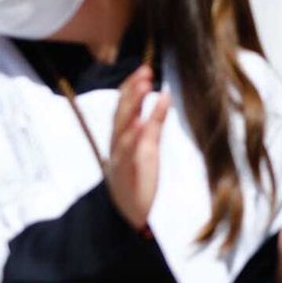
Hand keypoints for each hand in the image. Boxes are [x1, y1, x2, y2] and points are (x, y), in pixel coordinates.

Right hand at [106, 65, 170, 230]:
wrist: (130, 213)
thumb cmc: (139, 177)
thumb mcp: (151, 146)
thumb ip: (156, 121)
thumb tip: (164, 94)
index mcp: (123, 136)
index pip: (125, 106)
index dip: (133, 87)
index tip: (145, 69)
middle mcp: (118, 144)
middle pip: (122, 112)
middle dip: (132, 91)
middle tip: (145, 71)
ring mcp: (119, 158)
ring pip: (121, 128)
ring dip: (131, 106)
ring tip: (143, 88)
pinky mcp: (123, 173)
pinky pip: (125, 153)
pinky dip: (131, 138)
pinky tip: (139, 123)